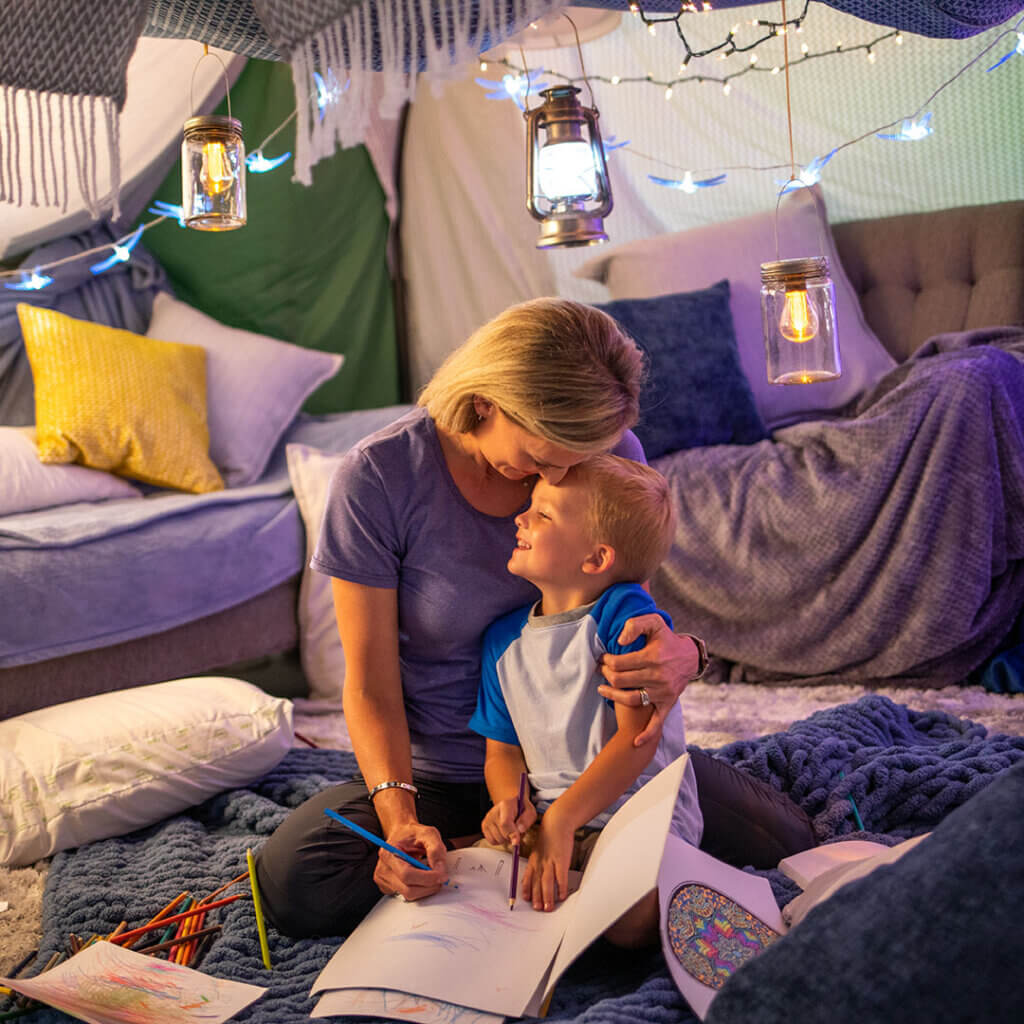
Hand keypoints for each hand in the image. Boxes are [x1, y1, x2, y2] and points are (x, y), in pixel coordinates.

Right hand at [372, 821, 448, 900]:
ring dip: (425, 888)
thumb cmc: (412, 833)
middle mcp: (383, 868)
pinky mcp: (387, 887)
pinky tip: (421, 877)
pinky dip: (418, 889)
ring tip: (431, 874)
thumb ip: (436, 850)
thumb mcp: (428, 833)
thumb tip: (440, 870)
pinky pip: (406, 895)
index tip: (442, 875)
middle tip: (440, 877)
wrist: (402, 834)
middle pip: (408, 889)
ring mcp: (383, 880)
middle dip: (429, 886)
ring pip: (408, 895)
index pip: (407, 874)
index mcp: (389, 853)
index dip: (427, 878)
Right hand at [482, 796, 536, 848]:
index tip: (516, 842)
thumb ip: (526, 820)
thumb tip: (520, 830)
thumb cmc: (522, 808)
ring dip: (506, 839)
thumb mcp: (530, 811)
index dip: (511, 834)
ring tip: (510, 831)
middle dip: (511, 837)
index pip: (505, 823)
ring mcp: (487, 819)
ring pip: (497, 840)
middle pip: (501, 834)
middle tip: (517, 831)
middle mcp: (493, 811)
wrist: (512, 803)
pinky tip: (503, 833)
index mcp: (505, 805)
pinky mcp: (484, 825)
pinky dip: (499, 840)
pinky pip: (492, 841)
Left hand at [522, 814, 574, 911]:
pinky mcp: (561, 860)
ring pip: (547, 883)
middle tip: (538, 908)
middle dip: (537, 897)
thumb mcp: (538, 848)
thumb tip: (536, 873)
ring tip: (548, 907)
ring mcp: (550, 862)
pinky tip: (562, 895)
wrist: (557, 822)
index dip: (526, 890)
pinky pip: (561, 877)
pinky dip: (561, 888)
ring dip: (547, 897)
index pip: (527, 877)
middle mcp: (540, 862)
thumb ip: (537, 861)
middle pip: (537, 883)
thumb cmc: (548, 835)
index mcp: (533, 860)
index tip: (526, 899)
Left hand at [598, 616, 697, 746]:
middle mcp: (657, 676)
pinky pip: (657, 722)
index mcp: (652, 657)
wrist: (690, 657)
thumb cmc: (667, 639)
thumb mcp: (654, 623)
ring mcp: (662, 692)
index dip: (606, 661)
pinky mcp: (667, 703)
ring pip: (630, 699)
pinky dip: (646, 734)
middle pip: (621, 680)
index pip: (619, 662)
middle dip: (606, 674)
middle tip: (601, 670)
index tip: (603, 659)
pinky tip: (634, 742)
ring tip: (602, 689)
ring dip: (612, 695)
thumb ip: (635, 625)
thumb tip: (619, 641)